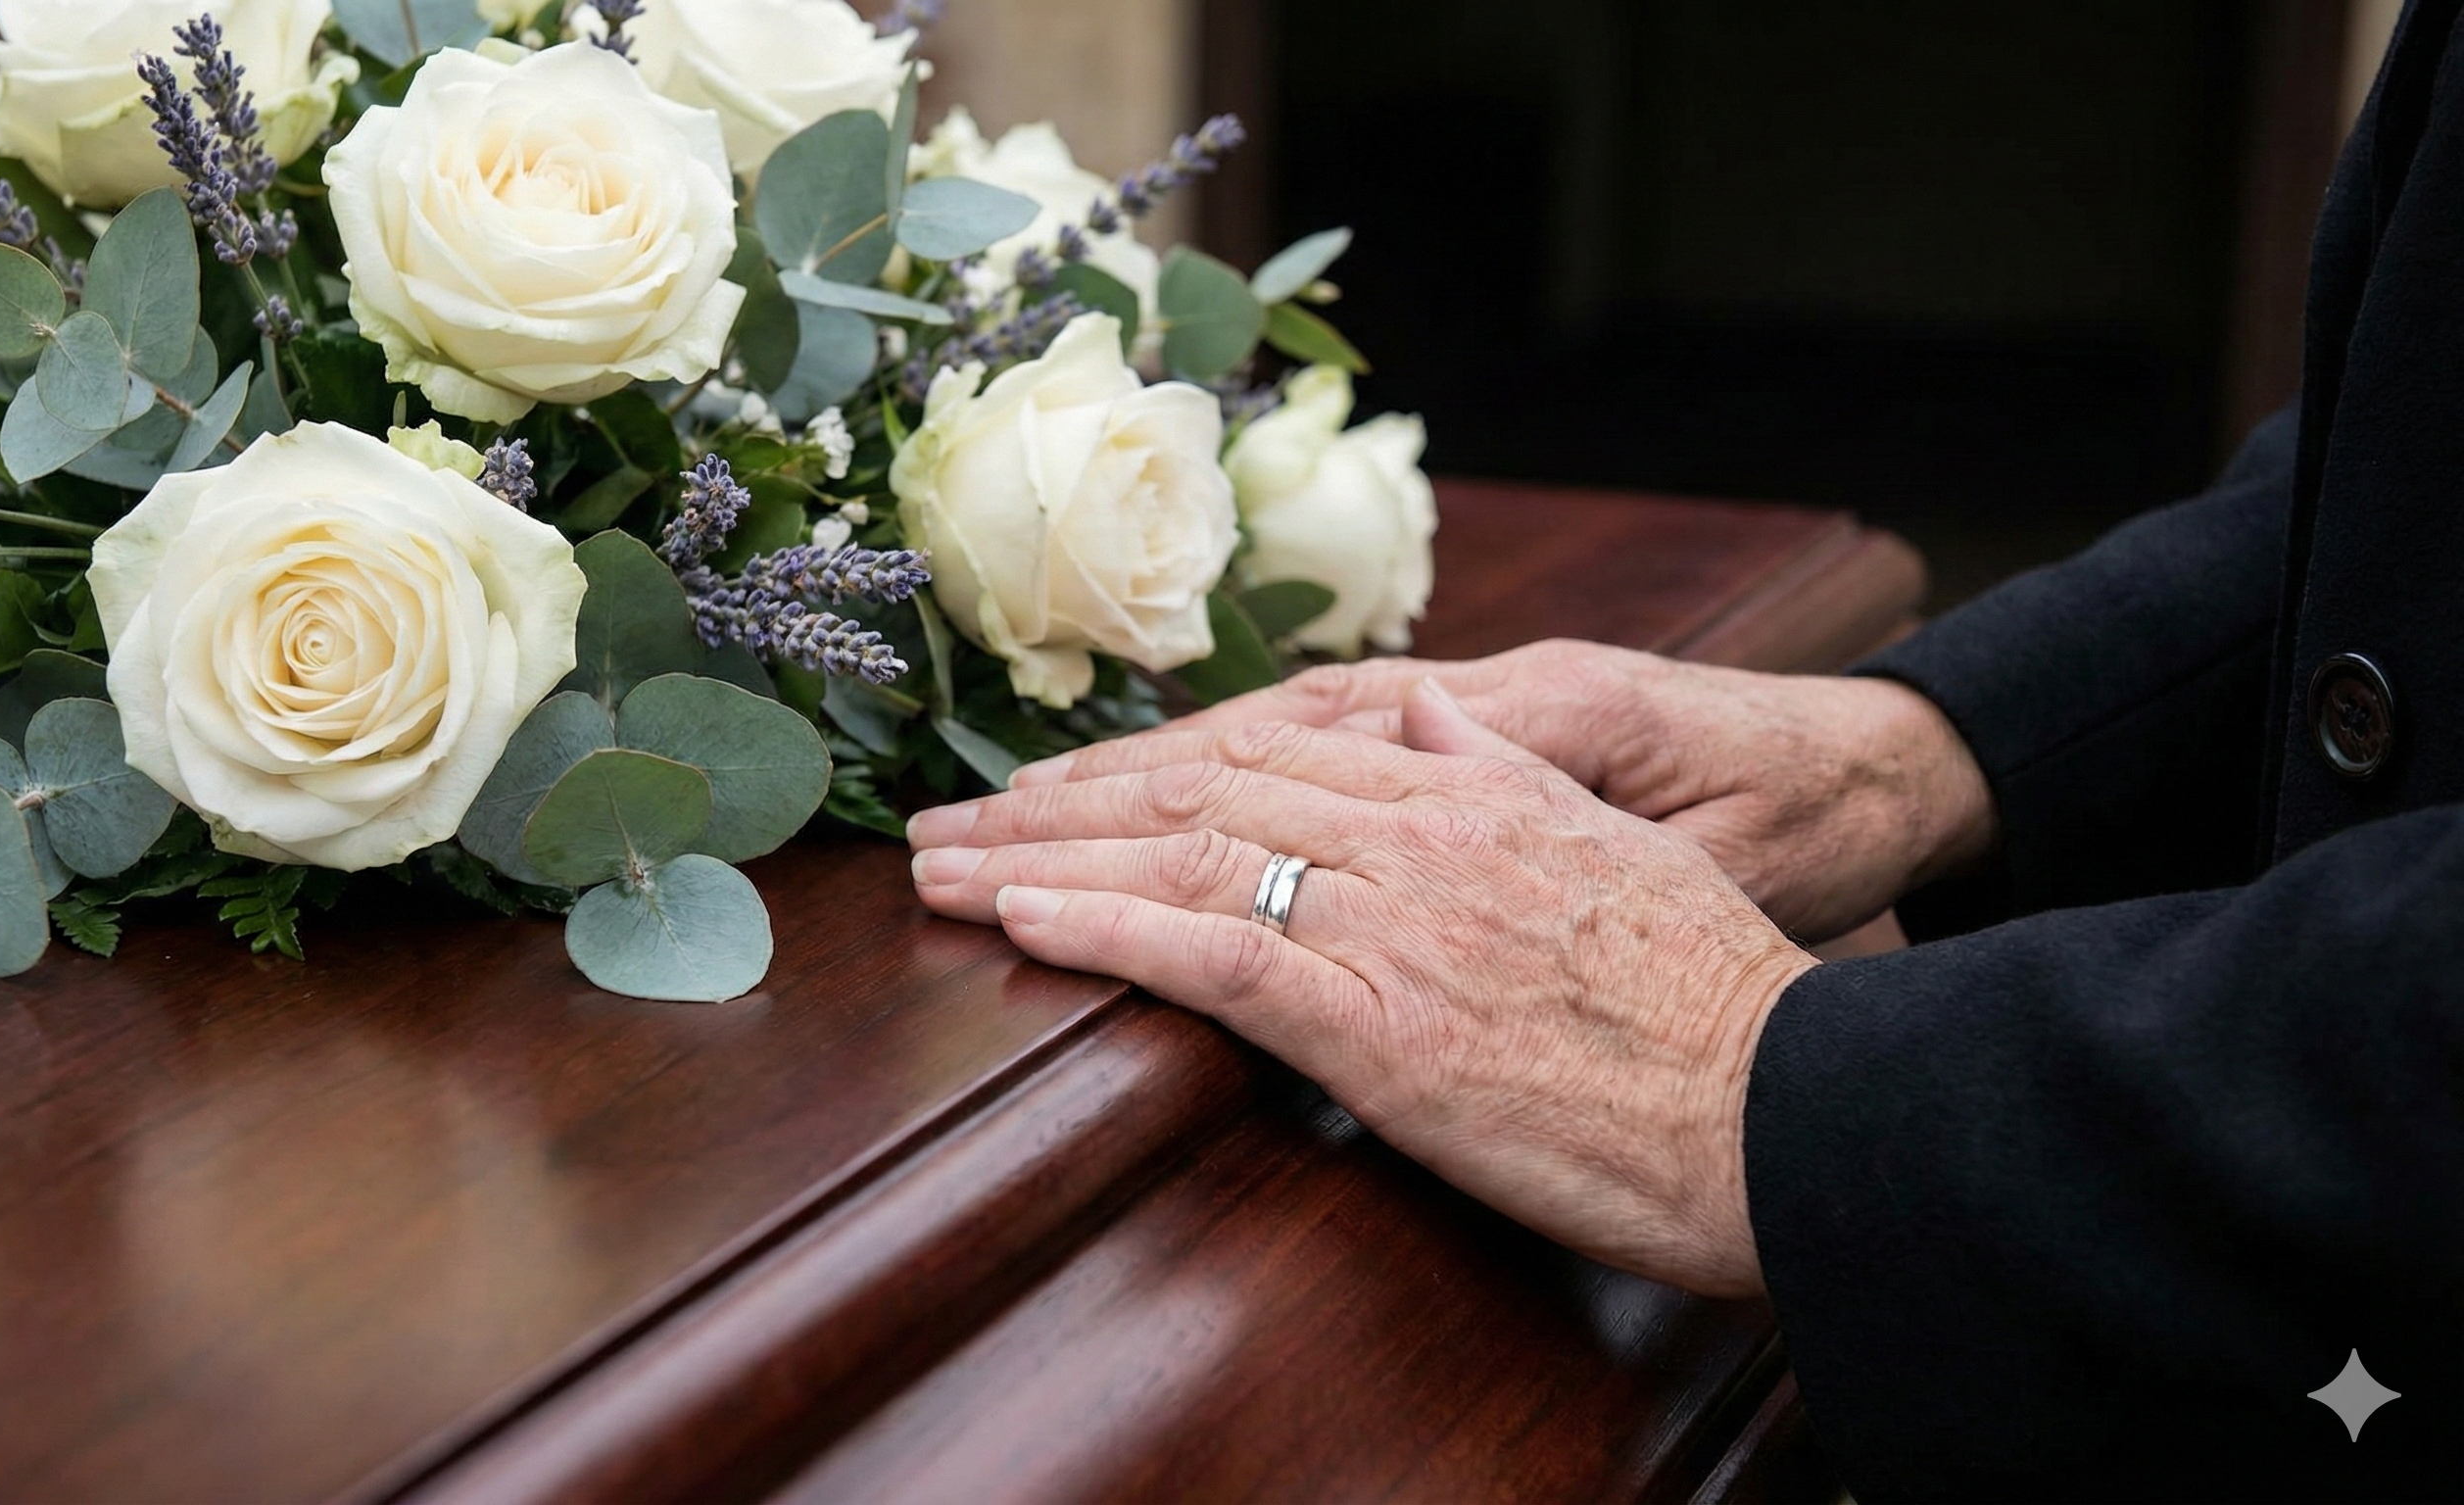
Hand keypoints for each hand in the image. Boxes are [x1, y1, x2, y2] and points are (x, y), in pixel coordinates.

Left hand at [908, 680, 1816, 1296]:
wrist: (1795, 1099)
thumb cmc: (1718, 999)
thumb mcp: (1620, 848)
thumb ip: (1505, 774)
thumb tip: (1423, 714)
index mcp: (1468, 793)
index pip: (1264, 754)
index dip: (1141, 767)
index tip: (1052, 785)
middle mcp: (1418, 836)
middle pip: (1199, 792)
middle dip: (1056, 807)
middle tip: (940, 824)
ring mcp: (1398, 923)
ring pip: (1187, 857)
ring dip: (1042, 861)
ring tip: (935, 869)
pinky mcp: (1387, 1024)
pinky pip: (1218, 954)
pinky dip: (1107, 931)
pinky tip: (1021, 922)